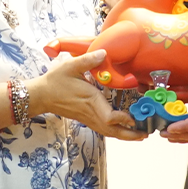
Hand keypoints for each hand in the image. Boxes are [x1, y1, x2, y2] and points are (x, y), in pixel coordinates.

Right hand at [28, 50, 147, 140]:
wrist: (41, 95)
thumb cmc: (56, 80)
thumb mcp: (71, 65)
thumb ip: (89, 60)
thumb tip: (104, 52)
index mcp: (90, 100)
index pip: (109, 117)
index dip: (123, 120)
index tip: (135, 119)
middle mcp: (91, 112)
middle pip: (112, 130)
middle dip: (130, 134)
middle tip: (146, 134)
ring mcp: (88, 118)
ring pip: (108, 132)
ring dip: (125, 136)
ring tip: (140, 135)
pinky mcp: (86, 119)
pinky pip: (103, 130)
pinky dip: (115, 133)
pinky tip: (124, 131)